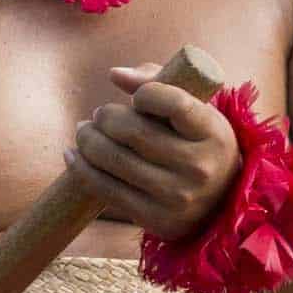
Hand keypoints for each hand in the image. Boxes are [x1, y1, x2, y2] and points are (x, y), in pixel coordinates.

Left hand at [74, 69, 237, 237]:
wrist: (220, 203)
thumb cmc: (198, 143)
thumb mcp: (195, 111)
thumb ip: (158, 83)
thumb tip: (115, 74)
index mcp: (213, 133)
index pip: (174, 103)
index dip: (146, 92)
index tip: (137, 97)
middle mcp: (198, 166)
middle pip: (134, 131)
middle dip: (105, 116)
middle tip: (99, 114)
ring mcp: (176, 196)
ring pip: (113, 159)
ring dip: (87, 139)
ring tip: (85, 131)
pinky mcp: (153, 217)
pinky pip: (105, 188)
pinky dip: (81, 168)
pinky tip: (72, 154)